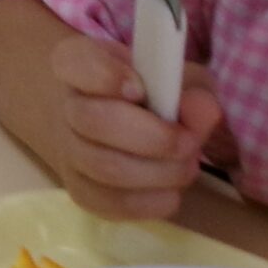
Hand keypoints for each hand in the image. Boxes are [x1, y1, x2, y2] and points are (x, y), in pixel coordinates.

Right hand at [46, 32, 223, 222]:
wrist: (114, 124)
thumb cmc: (150, 92)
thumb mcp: (176, 76)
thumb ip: (192, 89)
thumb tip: (202, 112)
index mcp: (78, 63)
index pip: (75, 63)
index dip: (105, 76)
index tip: (140, 88)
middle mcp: (65, 107)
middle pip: (93, 122)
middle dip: (153, 138)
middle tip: (190, 141)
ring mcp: (68, 152)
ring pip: (104, 167)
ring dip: (158, 172)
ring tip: (188, 165)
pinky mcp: (81, 191)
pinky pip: (110, 204)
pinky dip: (149, 202)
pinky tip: (171, 190)